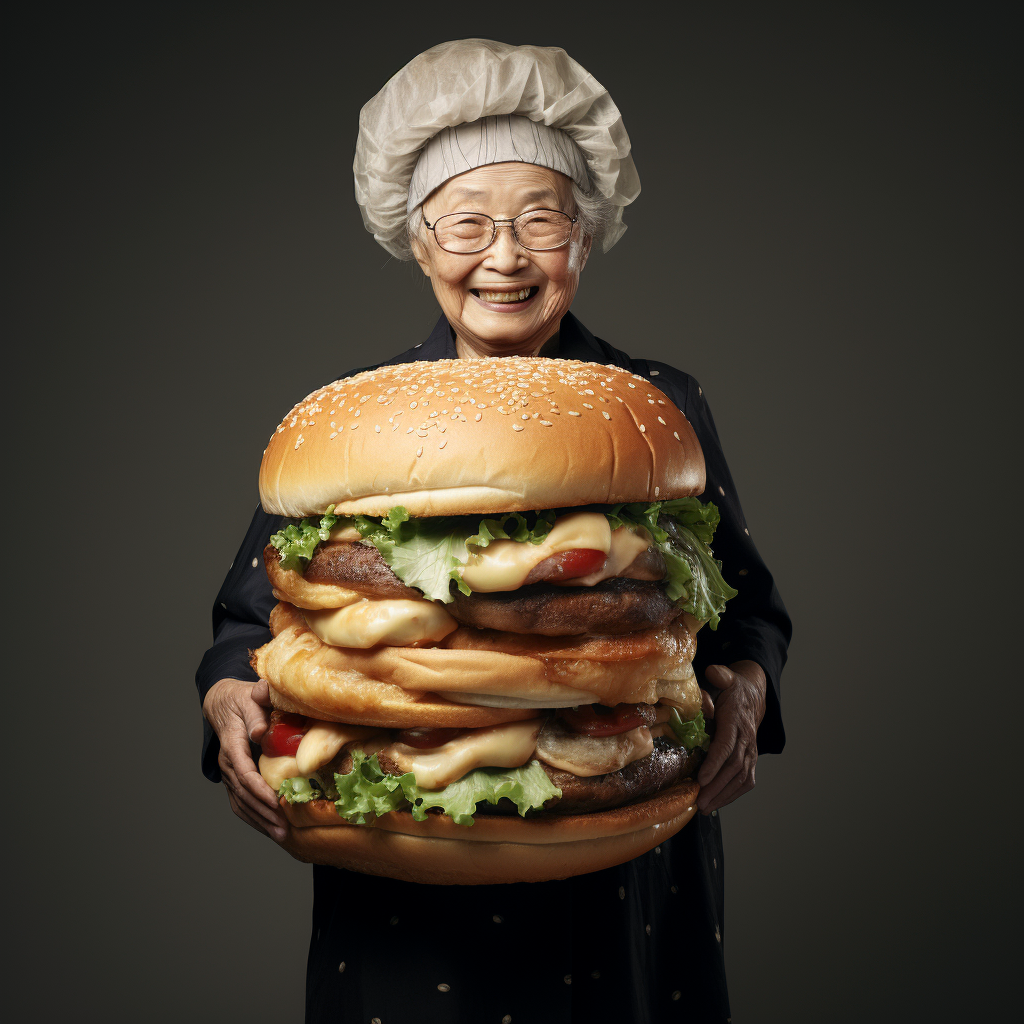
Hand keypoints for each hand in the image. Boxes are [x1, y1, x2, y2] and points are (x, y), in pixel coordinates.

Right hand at [203, 678, 286, 840]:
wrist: (223, 702)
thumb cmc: (242, 698)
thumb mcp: (250, 698)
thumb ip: (256, 713)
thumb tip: (260, 732)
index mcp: (232, 745)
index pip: (244, 772)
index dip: (259, 790)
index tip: (275, 803)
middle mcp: (228, 763)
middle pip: (243, 794)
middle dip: (263, 813)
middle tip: (283, 829)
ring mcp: (229, 772)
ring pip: (240, 802)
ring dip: (259, 820)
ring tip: (280, 835)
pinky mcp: (234, 777)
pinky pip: (240, 801)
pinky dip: (254, 816)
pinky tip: (269, 827)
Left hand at [696, 660, 766, 814]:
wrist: (753, 697)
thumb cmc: (732, 690)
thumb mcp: (726, 678)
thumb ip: (720, 676)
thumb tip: (712, 671)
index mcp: (736, 720)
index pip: (727, 744)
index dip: (715, 762)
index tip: (701, 778)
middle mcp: (747, 738)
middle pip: (734, 766)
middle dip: (716, 785)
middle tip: (699, 800)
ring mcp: (751, 751)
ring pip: (741, 777)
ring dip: (724, 794)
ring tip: (705, 807)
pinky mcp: (751, 760)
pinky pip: (746, 782)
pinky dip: (733, 795)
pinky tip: (718, 803)